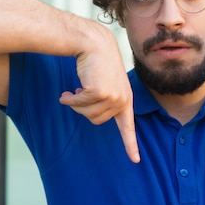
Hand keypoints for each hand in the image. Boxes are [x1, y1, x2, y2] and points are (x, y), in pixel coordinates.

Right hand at [59, 29, 139, 162]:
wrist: (94, 43)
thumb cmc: (98, 63)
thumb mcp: (107, 83)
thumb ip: (107, 101)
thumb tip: (97, 117)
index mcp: (126, 100)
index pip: (128, 126)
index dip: (130, 144)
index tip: (135, 160)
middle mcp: (121, 100)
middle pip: (96, 120)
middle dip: (84, 109)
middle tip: (79, 94)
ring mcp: (111, 97)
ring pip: (87, 114)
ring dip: (76, 104)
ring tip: (74, 90)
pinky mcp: (99, 92)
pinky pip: (78, 104)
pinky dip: (70, 99)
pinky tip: (68, 90)